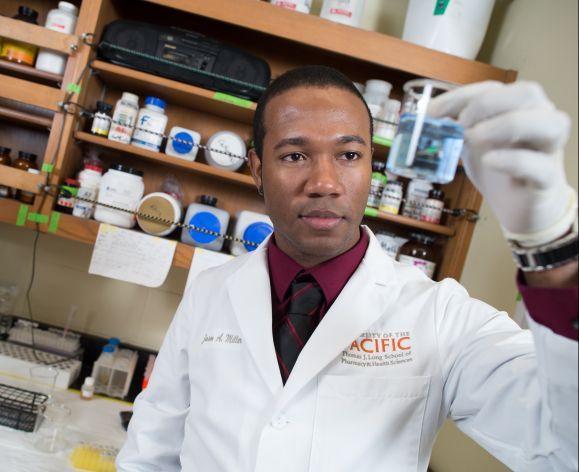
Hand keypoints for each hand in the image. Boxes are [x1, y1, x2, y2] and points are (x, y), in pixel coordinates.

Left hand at [429, 81, 575, 246]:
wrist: (520, 205)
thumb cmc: (500, 165)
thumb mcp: (473, 143)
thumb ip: (456, 128)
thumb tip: (427, 119)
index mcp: (519, 107)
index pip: (493, 88)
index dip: (460, 96)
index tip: (432, 112)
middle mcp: (541, 120)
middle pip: (527, 94)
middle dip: (487, 104)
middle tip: (460, 124)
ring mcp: (549, 149)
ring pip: (548, 123)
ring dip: (507, 125)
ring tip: (474, 138)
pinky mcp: (547, 179)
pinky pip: (540, 165)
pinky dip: (513, 160)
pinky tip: (489, 161)